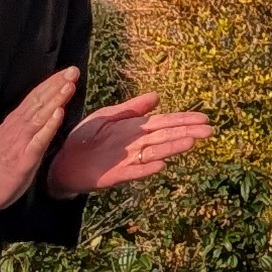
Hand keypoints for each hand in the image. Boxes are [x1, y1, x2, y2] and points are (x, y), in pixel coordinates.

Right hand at [0, 68, 82, 212]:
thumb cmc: (0, 166)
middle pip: (38, 102)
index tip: (66, 71)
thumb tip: (47, 112)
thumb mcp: (14, 139)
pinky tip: (58, 113)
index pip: (34, 99)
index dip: (50, 84)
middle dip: (55, 85)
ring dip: (54, 100)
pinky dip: (49, 125)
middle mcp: (17, 128)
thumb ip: (28, 126)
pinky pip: (38, 140)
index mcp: (15, 123)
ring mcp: (20, 142)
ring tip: (68, 85)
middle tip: (72, 70)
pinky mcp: (24, 158)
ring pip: (39, 116)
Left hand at [48, 94, 211, 196]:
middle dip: (187, 132)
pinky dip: (147, 169)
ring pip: (155, 152)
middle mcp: (137, 144)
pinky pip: (134, 171)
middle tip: (209, 131)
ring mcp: (129, 160)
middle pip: (166, 137)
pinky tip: (161, 166)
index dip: (184, 120)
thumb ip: (131, 108)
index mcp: (136, 128)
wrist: (62, 161)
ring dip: (173, 148)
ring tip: (191, 143)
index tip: (204, 118)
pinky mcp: (117, 175)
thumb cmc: (84, 138)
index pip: (165, 122)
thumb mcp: (106, 116)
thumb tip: (157, 96)